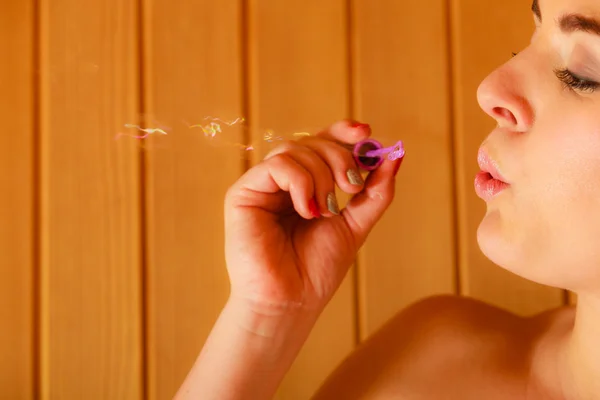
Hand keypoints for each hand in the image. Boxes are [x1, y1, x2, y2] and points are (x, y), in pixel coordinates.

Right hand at [224, 120, 402, 317]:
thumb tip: (395, 154)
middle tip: (351, 188)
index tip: (366, 134)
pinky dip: (300, 182)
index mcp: (305, 184)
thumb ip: (374, 191)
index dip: (342, 132)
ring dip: (321, 176)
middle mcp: (281, 181)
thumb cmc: (317, 269)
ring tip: (326, 210)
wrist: (291, 301)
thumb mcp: (356, 224)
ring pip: (294, 150)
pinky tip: (307, 210)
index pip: (321, 143)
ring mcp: (261, 185)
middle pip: (311, 142)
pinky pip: (277, 166)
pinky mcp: (242, 193)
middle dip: (339, 158)